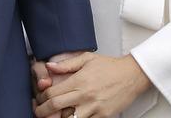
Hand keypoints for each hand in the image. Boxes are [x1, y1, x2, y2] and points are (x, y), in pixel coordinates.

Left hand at [34, 52, 151, 117]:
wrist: (132, 75)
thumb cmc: (110, 66)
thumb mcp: (87, 59)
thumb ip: (66, 64)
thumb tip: (49, 66)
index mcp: (79, 80)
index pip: (52, 92)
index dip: (42, 97)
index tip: (39, 98)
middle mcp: (85, 95)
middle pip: (56, 107)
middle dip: (42, 111)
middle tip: (38, 111)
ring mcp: (94, 108)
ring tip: (54, 116)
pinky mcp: (103, 116)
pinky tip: (72, 116)